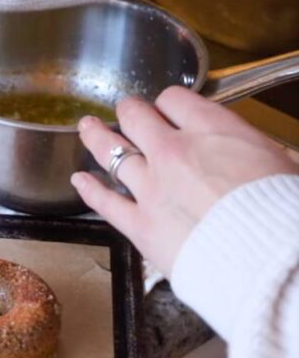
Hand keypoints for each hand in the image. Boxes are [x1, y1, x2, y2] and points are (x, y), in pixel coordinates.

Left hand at [72, 86, 298, 274]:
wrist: (268, 257)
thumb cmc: (283, 210)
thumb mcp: (281, 163)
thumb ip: (252, 152)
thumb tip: (250, 155)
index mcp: (213, 130)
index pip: (176, 100)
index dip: (169, 102)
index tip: (168, 108)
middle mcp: (174, 152)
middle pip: (136, 118)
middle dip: (129, 112)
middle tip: (125, 111)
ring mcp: (151, 188)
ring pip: (111, 153)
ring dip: (96, 137)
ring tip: (87, 127)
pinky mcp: (140, 225)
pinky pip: (105, 202)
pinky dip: (89, 189)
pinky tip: (79, 180)